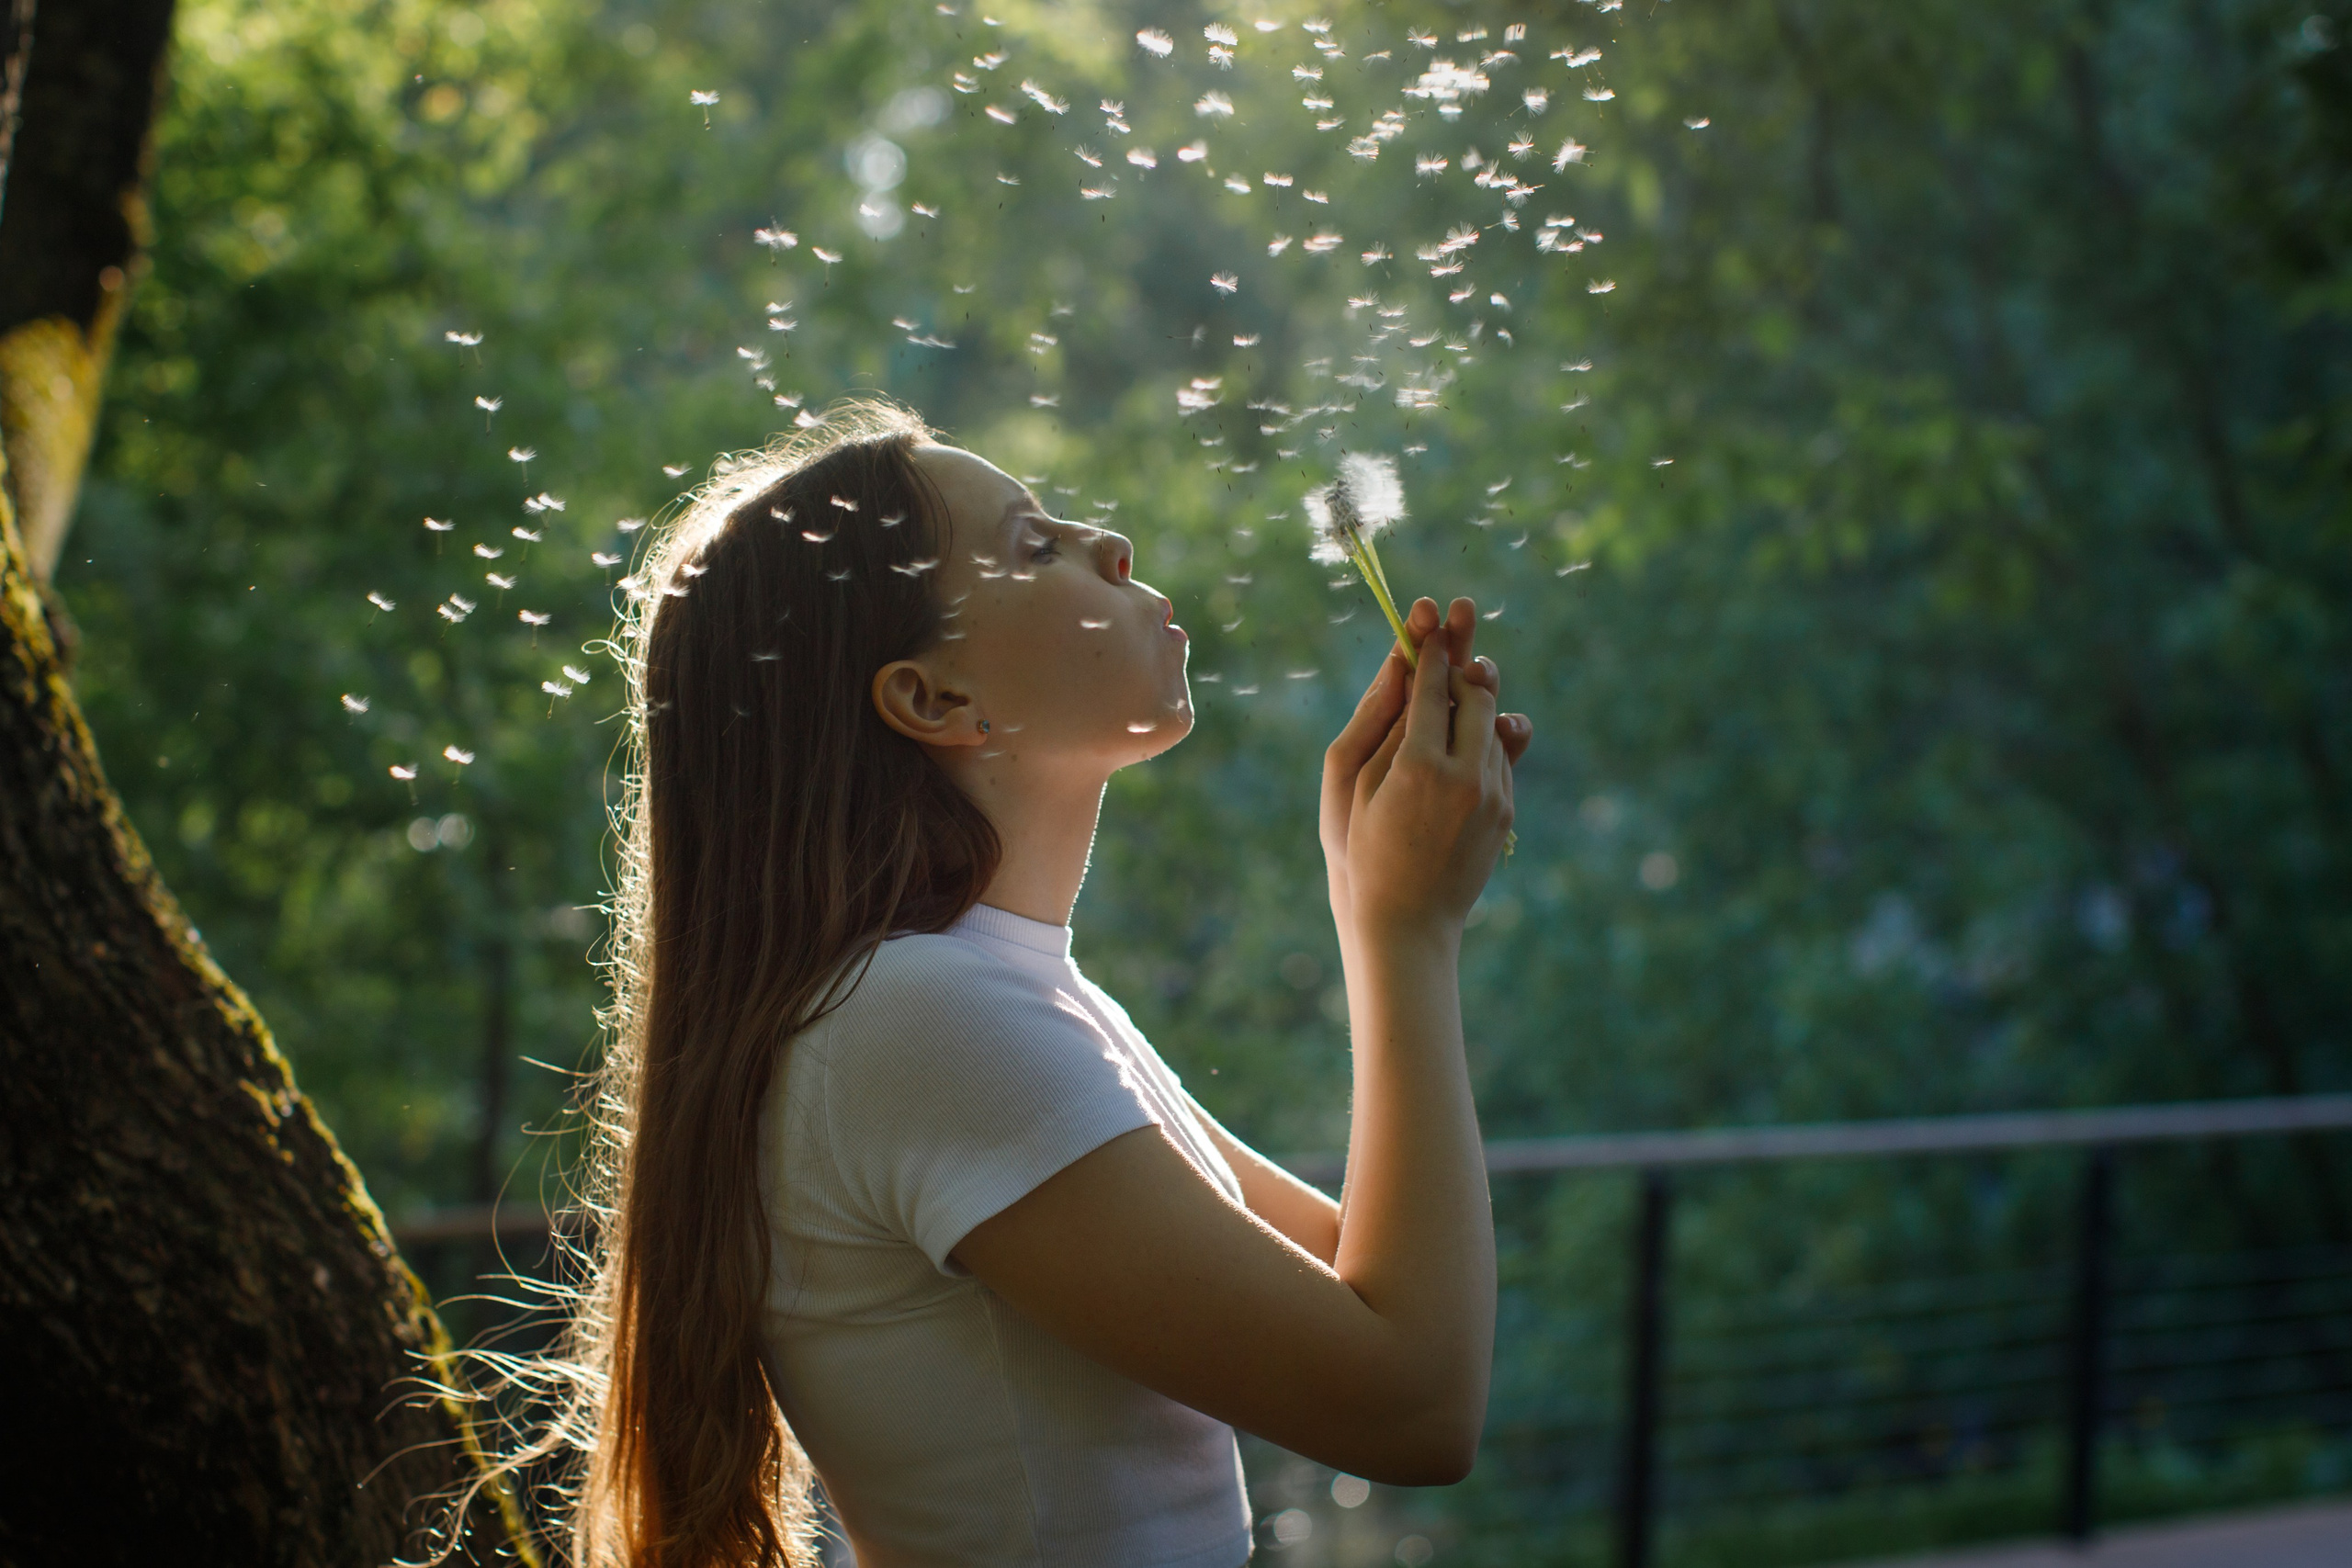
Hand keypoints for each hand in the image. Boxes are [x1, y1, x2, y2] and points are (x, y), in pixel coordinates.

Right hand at [1322, 598, 1529, 942]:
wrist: (1407, 920)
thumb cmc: (1362, 850)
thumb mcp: (1354, 785)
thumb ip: (1383, 723)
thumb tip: (1404, 669)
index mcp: (1418, 767)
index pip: (1430, 688)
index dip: (1430, 650)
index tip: (1429, 621)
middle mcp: (1465, 777)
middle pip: (1477, 696)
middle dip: (1465, 664)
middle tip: (1458, 639)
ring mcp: (1492, 796)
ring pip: (1496, 724)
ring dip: (1479, 700)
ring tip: (1467, 679)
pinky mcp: (1506, 812)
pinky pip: (1502, 758)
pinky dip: (1487, 739)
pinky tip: (1471, 735)